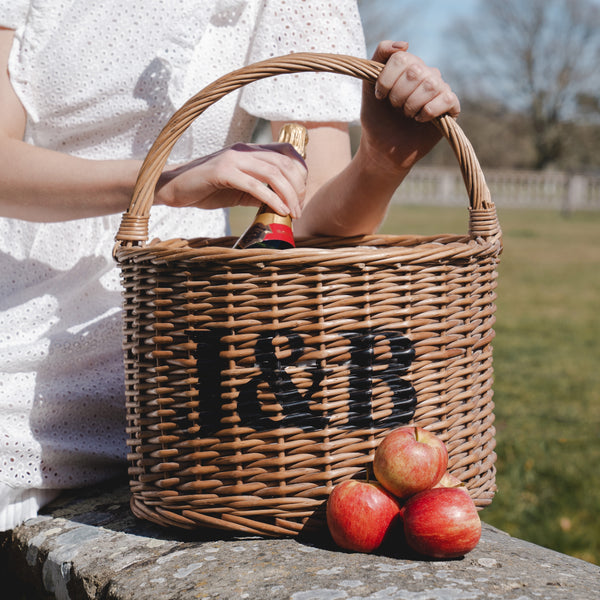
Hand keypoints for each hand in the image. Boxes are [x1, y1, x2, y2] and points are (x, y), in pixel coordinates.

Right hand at [154, 142, 307, 217]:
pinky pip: (255, 185)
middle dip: (298, 188)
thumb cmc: (205, 189)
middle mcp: (244, 150)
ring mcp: (233, 159)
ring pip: (273, 173)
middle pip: (284, 164)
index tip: (301, 196)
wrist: (172, 187)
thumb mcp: (238, 189)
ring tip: (293, 213)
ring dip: (289, 195)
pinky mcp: (222, 172)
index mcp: (249, 150)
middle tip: (299, 209)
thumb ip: (260, 191)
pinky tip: (280, 211)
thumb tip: (283, 203)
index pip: (287, 153)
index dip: (300, 173)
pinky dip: (272, 199)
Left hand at [359, 41, 459, 175]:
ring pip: (430, 84)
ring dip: (411, 105)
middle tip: (395, 108)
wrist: (384, 150)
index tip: (380, 96)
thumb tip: (405, 44)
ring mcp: (440, 89)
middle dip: (398, 95)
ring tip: (407, 115)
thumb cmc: (378, 119)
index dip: (386, 79)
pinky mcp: (451, 108)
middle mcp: (427, 74)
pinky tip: (420, 119)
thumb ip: (378, 58)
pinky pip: (445, 99)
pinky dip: (428, 111)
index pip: (401, 58)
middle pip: (415, 71)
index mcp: (408, 66)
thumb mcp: (369, 87)